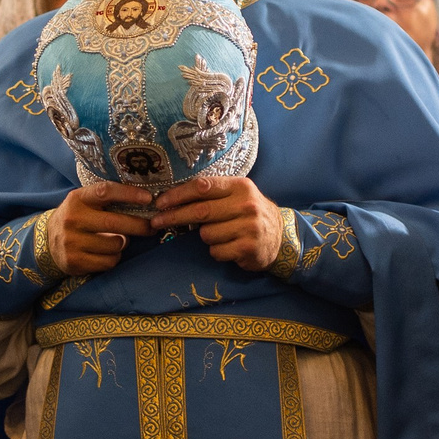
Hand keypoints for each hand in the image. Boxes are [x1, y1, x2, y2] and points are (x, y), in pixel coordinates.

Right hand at [47, 181, 152, 276]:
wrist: (47, 241)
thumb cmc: (77, 218)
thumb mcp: (84, 202)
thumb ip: (107, 200)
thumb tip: (144, 201)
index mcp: (77, 199)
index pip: (105, 192)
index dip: (129, 194)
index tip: (148, 198)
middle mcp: (72, 219)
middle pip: (114, 222)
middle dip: (138, 225)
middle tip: (151, 227)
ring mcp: (71, 241)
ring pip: (114, 245)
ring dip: (123, 243)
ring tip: (118, 240)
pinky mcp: (74, 261)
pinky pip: (108, 261)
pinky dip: (113, 258)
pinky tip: (107, 253)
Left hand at [149, 175, 283, 271]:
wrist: (282, 238)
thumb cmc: (250, 215)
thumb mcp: (237, 197)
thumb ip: (212, 195)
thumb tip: (172, 200)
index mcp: (239, 187)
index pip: (202, 186)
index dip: (178, 195)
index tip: (160, 202)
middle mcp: (246, 204)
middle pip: (199, 211)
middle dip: (174, 217)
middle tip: (156, 222)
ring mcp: (248, 226)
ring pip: (206, 234)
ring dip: (206, 237)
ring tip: (222, 235)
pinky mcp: (248, 247)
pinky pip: (216, 251)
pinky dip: (217, 251)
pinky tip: (229, 247)